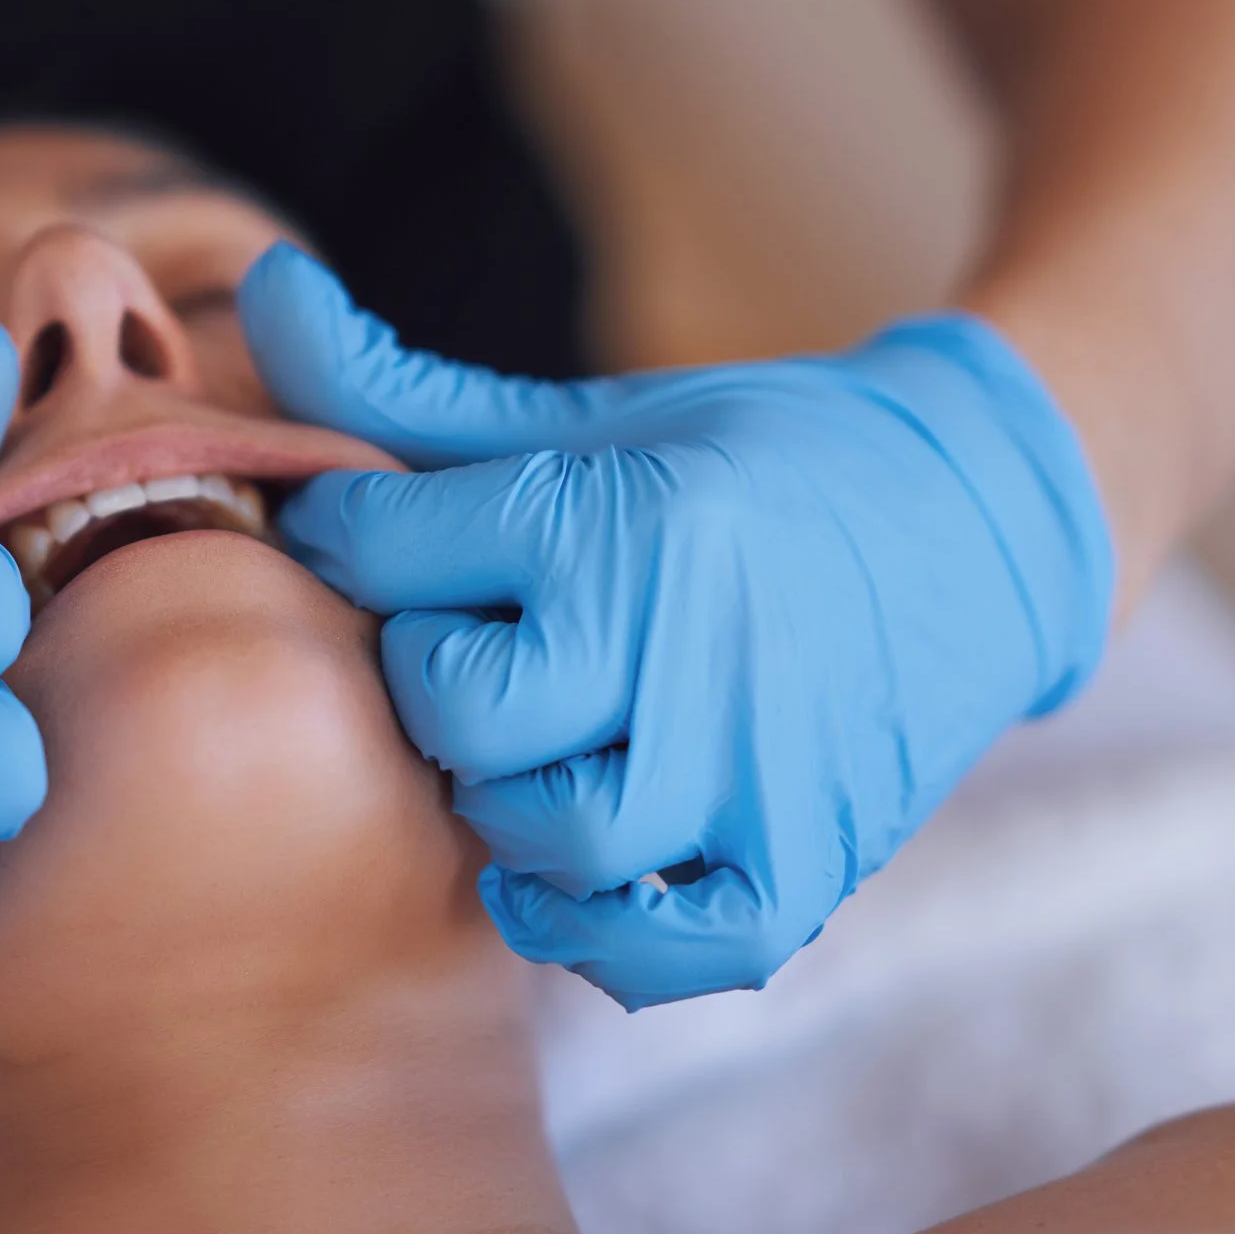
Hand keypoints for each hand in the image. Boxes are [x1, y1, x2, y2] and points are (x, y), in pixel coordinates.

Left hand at [240, 246, 1111, 1006]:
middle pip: (452, 705)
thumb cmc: (744, 463)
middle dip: (431, 675)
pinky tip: (566, 867)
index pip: (386, 549)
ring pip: (542, 834)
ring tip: (528, 745)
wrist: (974, 526)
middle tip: (470, 648)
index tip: (386, 537)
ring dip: (505, 798)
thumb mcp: (579, 415)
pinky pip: (660, 949)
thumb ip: (400, 383)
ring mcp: (751, 770)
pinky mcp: (803, 863)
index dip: (353, 538)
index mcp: (624, 515)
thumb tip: (260, 283)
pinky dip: (594, 928)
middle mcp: (686, 646)